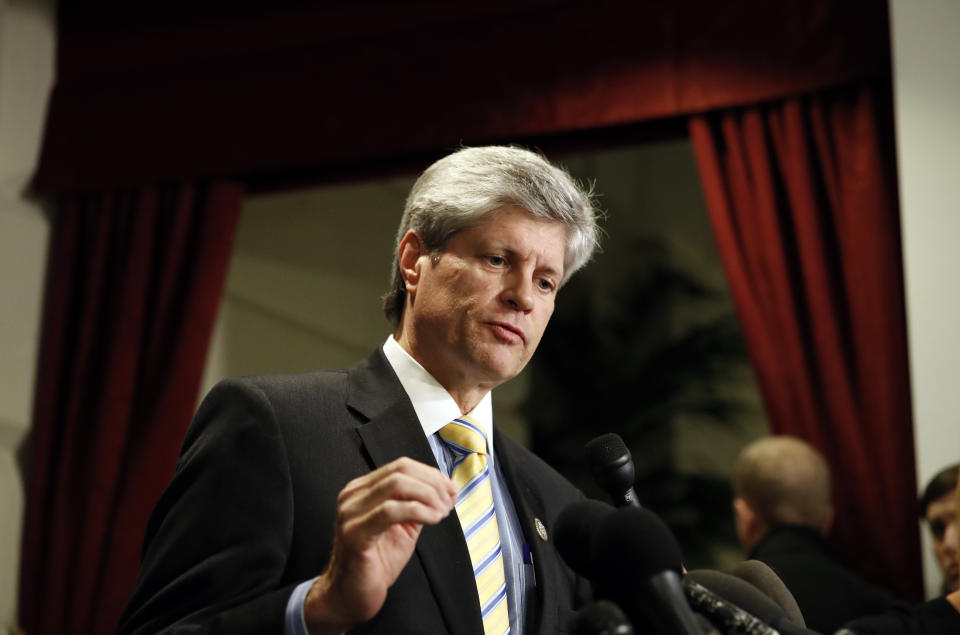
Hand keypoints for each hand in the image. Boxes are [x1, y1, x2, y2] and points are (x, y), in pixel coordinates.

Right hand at [303, 457, 456, 633]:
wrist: (351, 596)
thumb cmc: (375, 563)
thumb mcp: (402, 527)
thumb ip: (417, 505)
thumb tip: (445, 490)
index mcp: (362, 490)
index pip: (401, 466)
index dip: (431, 474)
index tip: (451, 490)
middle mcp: (353, 496)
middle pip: (400, 470)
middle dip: (433, 483)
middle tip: (449, 502)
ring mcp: (350, 513)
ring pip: (396, 485)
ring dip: (428, 496)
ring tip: (442, 512)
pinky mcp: (354, 533)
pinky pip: (390, 511)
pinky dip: (418, 511)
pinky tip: (432, 519)